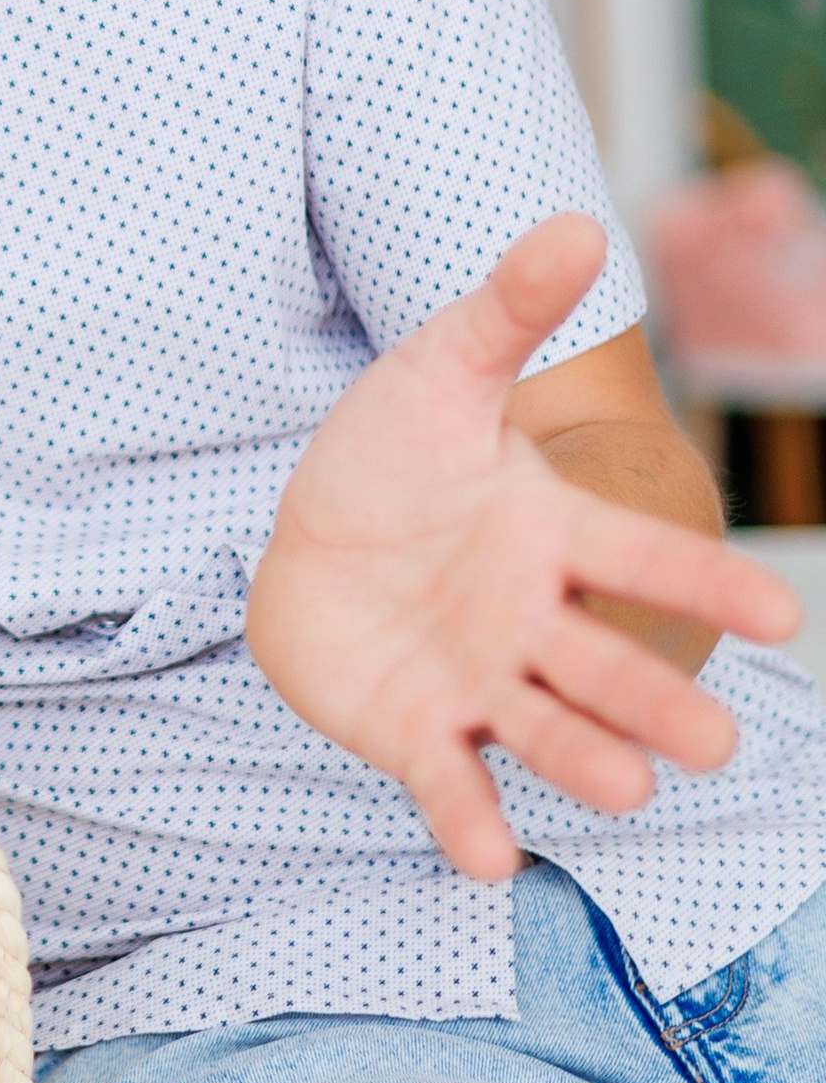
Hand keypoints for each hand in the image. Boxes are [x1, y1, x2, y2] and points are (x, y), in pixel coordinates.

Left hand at [246, 217, 798, 879]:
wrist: (305, 536)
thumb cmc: (390, 456)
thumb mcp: (439, 373)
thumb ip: (507, 311)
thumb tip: (576, 221)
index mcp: (551, 535)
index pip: (642, 559)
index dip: (707, 583)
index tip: (783, 613)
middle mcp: (530, 620)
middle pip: (606, 664)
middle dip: (658, 701)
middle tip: (718, 741)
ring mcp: (478, 682)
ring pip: (545, 730)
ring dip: (587, 761)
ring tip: (631, 790)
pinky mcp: (416, 731)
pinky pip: (451, 783)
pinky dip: (469, 822)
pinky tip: (489, 861)